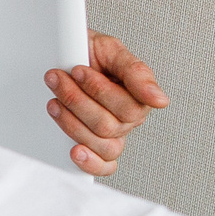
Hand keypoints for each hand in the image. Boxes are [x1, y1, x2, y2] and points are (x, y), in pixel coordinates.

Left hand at [46, 31, 168, 176]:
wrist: (62, 53)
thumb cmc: (87, 51)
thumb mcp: (110, 49)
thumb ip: (136, 71)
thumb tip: (160, 100)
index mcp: (137, 96)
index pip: (128, 108)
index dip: (98, 90)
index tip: (77, 70)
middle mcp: (128, 119)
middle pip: (109, 126)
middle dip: (77, 100)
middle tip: (58, 79)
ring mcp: (112, 134)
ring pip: (101, 143)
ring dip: (71, 122)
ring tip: (54, 101)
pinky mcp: (95, 147)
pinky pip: (104, 166)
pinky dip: (90, 162)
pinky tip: (75, 151)